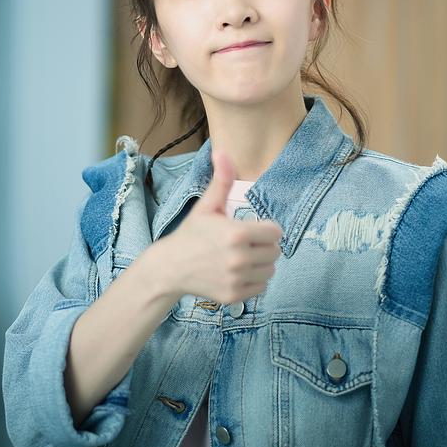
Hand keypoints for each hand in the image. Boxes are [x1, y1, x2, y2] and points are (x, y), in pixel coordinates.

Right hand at [148, 148, 282, 302]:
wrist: (171, 267)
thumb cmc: (192, 233)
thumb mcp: (207, 205)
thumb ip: (222, 180)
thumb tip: (223, 151)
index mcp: (237, 233)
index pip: (275, 232)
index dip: (265, 228)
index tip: (251, 228)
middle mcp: (239, 258)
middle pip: (275, 252)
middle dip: (263, 245)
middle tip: (244, 243)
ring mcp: (237, 279)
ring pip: (270, 270)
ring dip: (260, 263)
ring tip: (241, 257)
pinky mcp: (234, 295)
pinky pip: (261, 287)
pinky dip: (253, 280)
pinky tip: (236, 272)